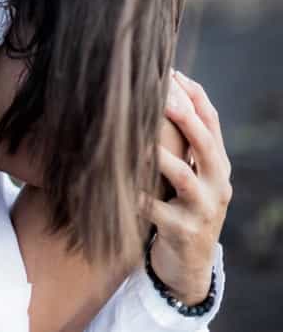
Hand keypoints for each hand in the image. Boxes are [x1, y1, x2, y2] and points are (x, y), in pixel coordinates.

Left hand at [145, 70, 229, 304]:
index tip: (168, 69)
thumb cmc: (181, 206)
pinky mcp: (181, 232)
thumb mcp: (189, 173)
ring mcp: (202, 210)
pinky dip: (135, 195)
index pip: (212, 121)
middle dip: (185, 118)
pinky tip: (115, 183)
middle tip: (161, 96)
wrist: (188, 264)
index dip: (193, 94)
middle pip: (206, 144)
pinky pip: (155, 210)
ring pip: (183, 177)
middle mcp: (216, 184)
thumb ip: (179, 141)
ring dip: (159, 156)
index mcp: (218, 165)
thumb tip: (153, 91)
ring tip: (136, 138)